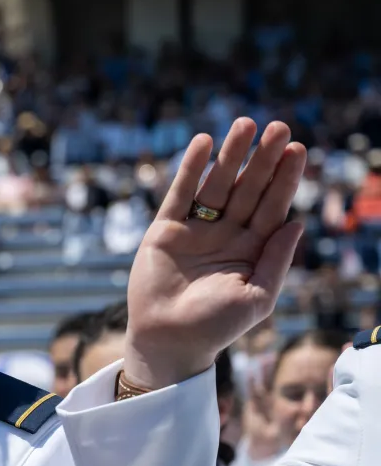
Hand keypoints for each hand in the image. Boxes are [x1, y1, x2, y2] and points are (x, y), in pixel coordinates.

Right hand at [124, 118, 306, 388]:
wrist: (168, 340)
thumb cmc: (215, 326)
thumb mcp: (257, 297)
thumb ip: (276, 260)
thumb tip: (296, 222)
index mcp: (251, 249)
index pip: (273, 206)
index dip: (286, 178)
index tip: (299, 150)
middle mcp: (226, 233)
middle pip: (249, 188)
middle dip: (264, 159)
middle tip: (280, 128)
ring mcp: (196, 229)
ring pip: (217, 184)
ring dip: (231, 154)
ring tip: (245, 125)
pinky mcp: (166, 229)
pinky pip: (180, 193)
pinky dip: (191, 168)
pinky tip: (204, 143)